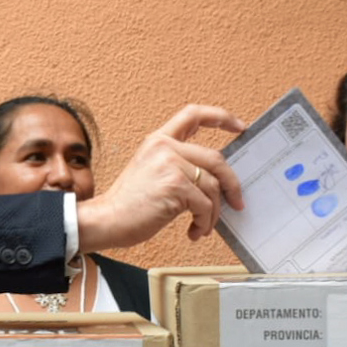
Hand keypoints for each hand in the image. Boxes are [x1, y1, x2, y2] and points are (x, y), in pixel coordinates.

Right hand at [77, 104, 244, 252]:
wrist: (107, 220)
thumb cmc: (128, 204)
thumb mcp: (150, 172)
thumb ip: (177, 165)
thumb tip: (215, 179)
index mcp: (158, 140)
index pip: (193, 115)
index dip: (221, 117)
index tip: (239, 126)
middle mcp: (165, 147)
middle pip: (216, 158)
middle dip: (232, 184)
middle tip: (236, 201)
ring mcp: (170, 164)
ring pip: (213, 186)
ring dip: (213, 212)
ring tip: (203, 226)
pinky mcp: (175, 185)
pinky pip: (205, 205)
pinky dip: (205, 222)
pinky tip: (195, 231)